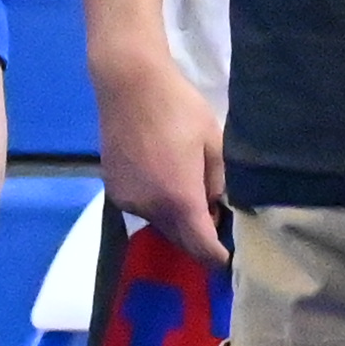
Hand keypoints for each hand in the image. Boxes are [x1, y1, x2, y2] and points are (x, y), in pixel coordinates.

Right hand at [92, 50, 224, 250]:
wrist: (130, 84)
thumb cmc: (179, 108)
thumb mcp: (213, 143)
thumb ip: (218, 183)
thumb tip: (218, 208)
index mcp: (179, 199)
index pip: (201, 246)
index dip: (218, 258)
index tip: (232, 262)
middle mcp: (149, 208)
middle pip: (179, 240)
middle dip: (200, 241)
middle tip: (220, 227)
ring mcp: (127, 200)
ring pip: (160, 225)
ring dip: (178, 222)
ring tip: (194, 198)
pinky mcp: (112, 189)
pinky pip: (142, 209)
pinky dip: (158, 206)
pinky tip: (167, 182)